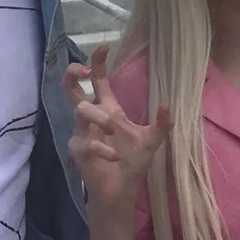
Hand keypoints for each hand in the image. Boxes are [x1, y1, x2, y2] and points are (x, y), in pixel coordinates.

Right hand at [63, 47, 170, 217]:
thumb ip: (162, 124)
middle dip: (74, 74)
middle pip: (72, 88)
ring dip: (98, 116)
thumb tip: (168, 104)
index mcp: (108, 109)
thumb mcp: (152, 141)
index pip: (98, 80)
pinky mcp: (78, 151)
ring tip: (113, 129)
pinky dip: (101, 148)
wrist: (122, 191)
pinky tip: (114, 156)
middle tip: (85, 71)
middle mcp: (91, 117)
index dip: (98, 62)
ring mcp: (82, 133)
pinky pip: (84, 142)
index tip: (104, 47)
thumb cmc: (132, 162)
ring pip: (80, 110)